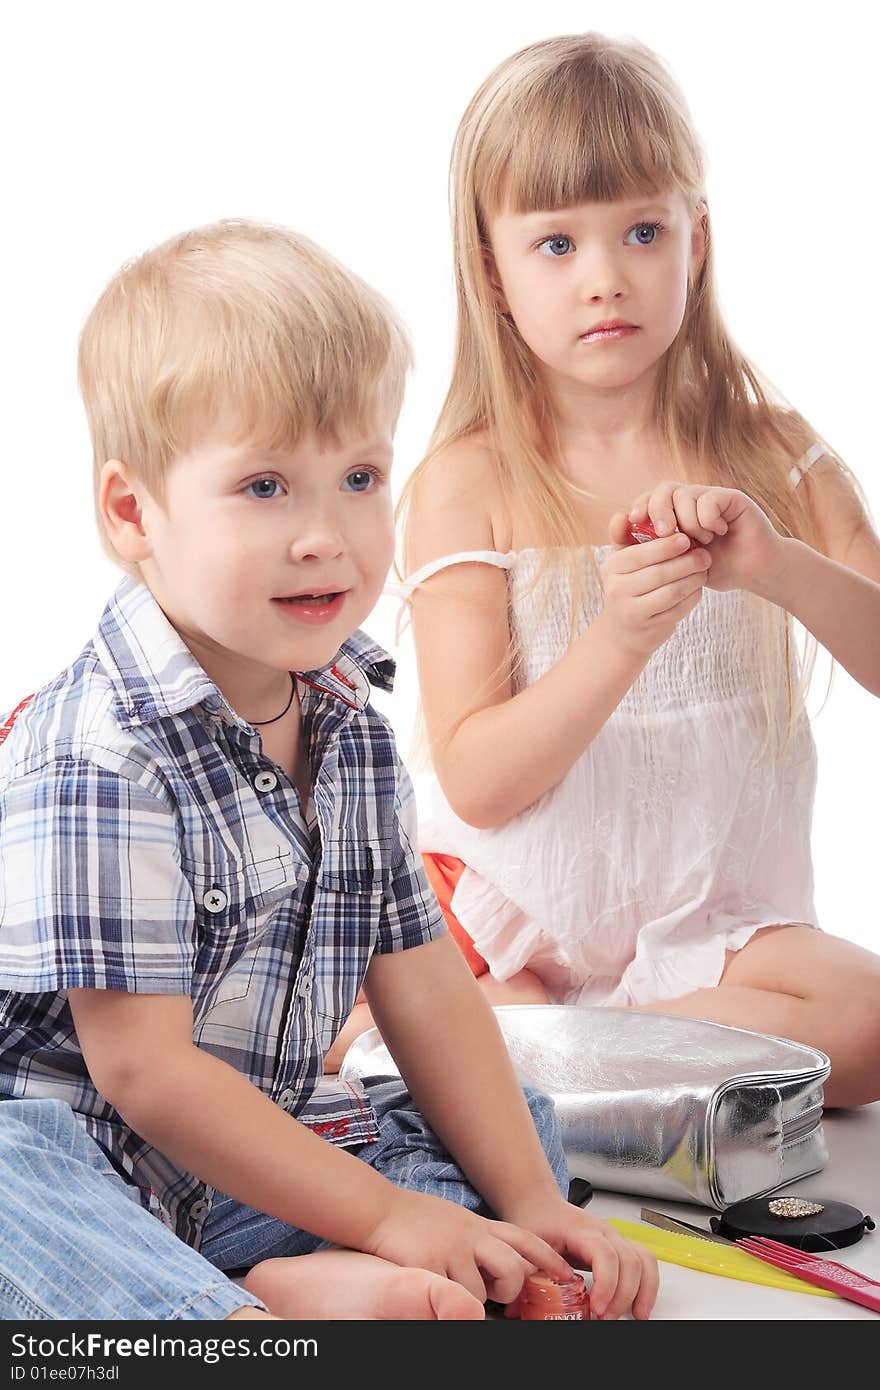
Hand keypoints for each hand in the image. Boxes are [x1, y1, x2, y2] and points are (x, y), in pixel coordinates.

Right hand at [363, 1188, 572, 1304]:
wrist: (379, 1210)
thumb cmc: (415, 1218)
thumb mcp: (457, 1222)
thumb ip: (480, 1239)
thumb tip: (502, 1261)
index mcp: (479, 1225)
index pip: (525, 1239)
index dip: (550, 1258)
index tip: (567, 1274)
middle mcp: (471, 1235)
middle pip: (514, 1268)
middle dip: (510, 1288)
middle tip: (495, 1291)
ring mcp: (453, 1250)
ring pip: (484, 1290)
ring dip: (473, 1297)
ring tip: (454, 1283)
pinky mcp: (431, 1265)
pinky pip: (452, 1295)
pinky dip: (446, 1297)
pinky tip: (434, 1281)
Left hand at [501, 1192, 658, 1320]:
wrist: (540, 1205)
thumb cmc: (536, 1222)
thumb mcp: (528, 1246)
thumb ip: (532, 1271)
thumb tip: (529, 1302)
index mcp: (581, 1229)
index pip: (605, 1254)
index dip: (607, 1283)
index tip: (598, 1308)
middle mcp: (604, 1231)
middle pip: (629, 1260)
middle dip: (622, 1295)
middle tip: (606, 1318)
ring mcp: (614, 1237)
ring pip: (643, 1260)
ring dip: (643, 1291)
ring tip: (635, 1316)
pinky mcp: (619, 1246)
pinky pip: (644, 1262)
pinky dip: (648, 1285)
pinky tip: (640, 1305)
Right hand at [602, 515, 711, 655]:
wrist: (624, 631)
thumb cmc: (630, 585)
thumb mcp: (622, 560)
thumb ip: (624, 535)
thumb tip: (624, 515)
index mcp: (612, 567)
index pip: (641, 553)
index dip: (666, 545)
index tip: (687, 538)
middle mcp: (617, 590)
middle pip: (659, 573)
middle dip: (686, 562)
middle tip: (705, 555)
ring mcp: (632, 611)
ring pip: (671, 592)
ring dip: (693, 579)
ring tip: (705, 570)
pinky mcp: (649, 628)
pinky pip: (677, 609)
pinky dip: (692, 597)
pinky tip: (699, 588)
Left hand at [627, 481, 787, 593]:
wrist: (751, 573)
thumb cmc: (713, 570)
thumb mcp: (675, 564)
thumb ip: (650, 547)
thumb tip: (620, 523)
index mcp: (676, 514)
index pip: (650, 498)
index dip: (640, 506)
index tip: (634, 521)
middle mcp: (692, 501)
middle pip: (664, 489)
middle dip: (658, 510)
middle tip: (664, 533)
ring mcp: (712, 497)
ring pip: (686, 494)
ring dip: (688, 522)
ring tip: (701, 541)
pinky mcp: (732, 499)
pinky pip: (709, 499)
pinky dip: (708, 518)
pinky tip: (718, 532)